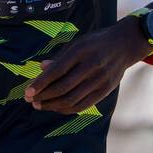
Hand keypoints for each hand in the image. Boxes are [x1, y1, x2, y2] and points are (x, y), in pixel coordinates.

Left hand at [23, 18, 146, 113]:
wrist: (125, 45)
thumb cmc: (94, 43)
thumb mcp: (76, 43)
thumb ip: (59, 57)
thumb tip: (41, 68)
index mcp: (81, 51)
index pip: (57, 71)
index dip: (40, 83)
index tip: (27, 92)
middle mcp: (91, 66)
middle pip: (63, 87)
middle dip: (43, 96)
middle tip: (30, 100)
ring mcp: (100, 80)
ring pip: (72, 99)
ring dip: (52, 105)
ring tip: (39, 105)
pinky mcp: (106, 90)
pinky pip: (83, 105)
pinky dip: (67, 109)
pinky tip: (56, 108)